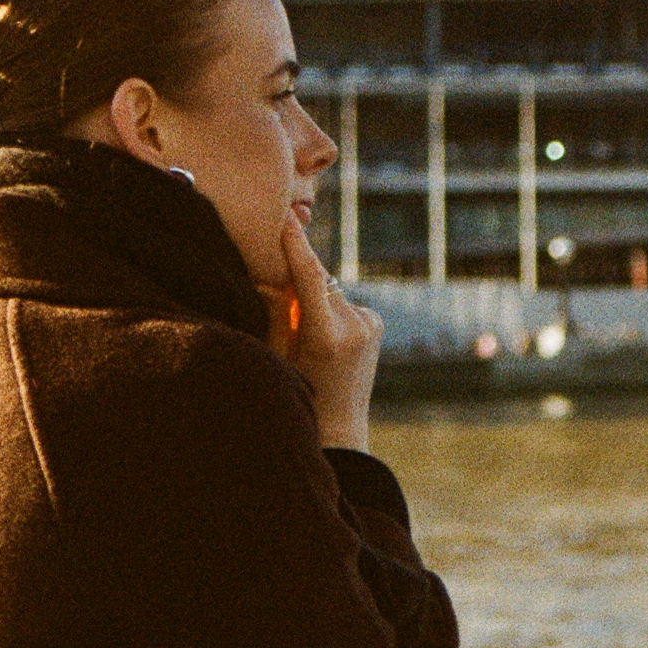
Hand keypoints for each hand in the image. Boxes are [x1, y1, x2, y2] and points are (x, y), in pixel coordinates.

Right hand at [267, 214, 382, 450]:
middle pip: (319, 280)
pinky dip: (330, 307)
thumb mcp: (278, 354)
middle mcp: (355, 326)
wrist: (339, 428)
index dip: (296, 245)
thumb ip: (277, 311)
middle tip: (274, 273)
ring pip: (331, 290)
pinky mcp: (377, 322)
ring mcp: (371, 324)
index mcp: (326, 337)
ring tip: (305, 332)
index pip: (310, 278)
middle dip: (297, 272)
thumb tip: (270, 270)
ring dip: (314, 296)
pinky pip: (344, 302)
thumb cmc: (297, 393)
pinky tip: (325, 337)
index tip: (285, 218)